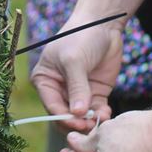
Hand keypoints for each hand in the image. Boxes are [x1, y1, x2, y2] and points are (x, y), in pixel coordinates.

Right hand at [31, 13, 123, 133]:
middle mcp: (58, 89)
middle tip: (91, 126)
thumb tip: (77, 113)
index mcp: (45, 80)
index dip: (64, 118)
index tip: (79, 123)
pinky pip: (96, 111)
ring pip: (81, 117)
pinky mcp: (94, 93)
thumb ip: (76, 87)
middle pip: (65, 116)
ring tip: (101, 119)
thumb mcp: (75, 61)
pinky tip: (106, 113)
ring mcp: (77, 93)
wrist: (104, 25)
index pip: (52, 106)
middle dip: (77, 123)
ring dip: (90, 122)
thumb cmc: (81, 37)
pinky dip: (100, 115)